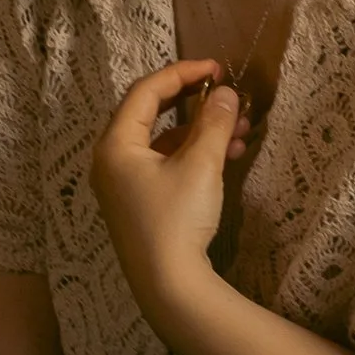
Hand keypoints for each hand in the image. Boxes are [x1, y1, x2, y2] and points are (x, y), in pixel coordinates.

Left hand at [90, 59, 249, 319]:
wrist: (170, 286)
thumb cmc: (177, 218)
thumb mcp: (201, 164)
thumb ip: (213, 121)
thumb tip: (224, 92)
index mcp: (116, 145)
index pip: (145, 92)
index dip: (182, 73)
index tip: (217, 68)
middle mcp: (113, 160)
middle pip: (152, 113)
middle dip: (194, 101)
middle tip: (224, 90)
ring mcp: (125, 183)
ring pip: (165, 139)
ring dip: (202, 128)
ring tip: (241, 128)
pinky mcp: (141, 201)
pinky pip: (167, 162)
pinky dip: (196, 152)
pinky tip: (229, 154)